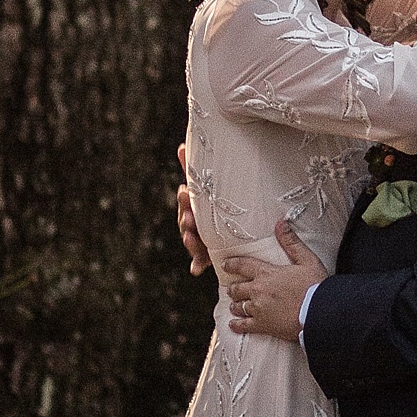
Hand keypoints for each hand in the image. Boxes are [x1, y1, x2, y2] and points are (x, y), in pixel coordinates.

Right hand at [175, 143, 210, 276]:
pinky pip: (199, 262)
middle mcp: (194, 225)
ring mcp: (199, 241)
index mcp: (195, 208)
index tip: (184, 191)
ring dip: (190, 239)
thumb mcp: (214, 191)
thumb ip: (195, 171)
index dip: (185, 198)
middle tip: (188, 212)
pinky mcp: (205, 257)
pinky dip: (197, 265)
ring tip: (190, 234)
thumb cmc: (221, 209)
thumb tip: (180, 146)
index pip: (187, 202)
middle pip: (186, 221)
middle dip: (186, 216)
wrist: (236, 236)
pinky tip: (195, 269)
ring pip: (191, 240)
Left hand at [221, 219, 324, 341]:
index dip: (232, 264)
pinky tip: (234, 324)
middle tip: (232, 289)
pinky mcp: (262, 325)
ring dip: (235, 306)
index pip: (242, 265)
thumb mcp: (307, 260)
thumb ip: (291, 242)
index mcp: (267, 273)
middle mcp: (258, 291)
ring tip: (235, 306)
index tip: (226, 265)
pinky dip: (236, 325)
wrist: (320, 313)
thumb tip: (281, 223)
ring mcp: (258, 309)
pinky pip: (243, 326)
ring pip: (237, 307)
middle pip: (236, 289)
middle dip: (233, 289)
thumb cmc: (316, 286)